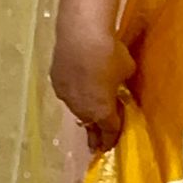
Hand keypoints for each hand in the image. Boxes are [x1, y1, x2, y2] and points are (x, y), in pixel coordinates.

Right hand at [50, 23, 135, 154]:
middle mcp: (82, 109)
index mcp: (102, 111)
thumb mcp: (126, 70)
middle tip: (94, 144)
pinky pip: (67, 92)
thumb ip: (122, 82)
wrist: (81, 35)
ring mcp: (66, 96)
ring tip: (86, 114)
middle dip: (94, 134)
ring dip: (83, 112)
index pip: (109, 130)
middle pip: (90, 124)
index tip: (108, 147)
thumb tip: (118, 79)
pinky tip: (76, 87)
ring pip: (76, 109)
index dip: (111, 139)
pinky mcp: (55, 81)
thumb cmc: (110, 54)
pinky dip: (74, 92)